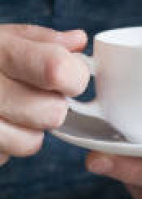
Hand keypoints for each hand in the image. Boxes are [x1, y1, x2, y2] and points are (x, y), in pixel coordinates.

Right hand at [0, 25, 88, 166]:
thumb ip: (38, 40)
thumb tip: (77, 42)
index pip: (58, 69)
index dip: (73, 76)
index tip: (66, 77)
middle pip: (51, 112)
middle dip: (49, 107)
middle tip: (29, 96)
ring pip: (30, 143)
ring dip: (26, 131)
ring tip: (6, 113)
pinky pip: (2, 158)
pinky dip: (1, 147)